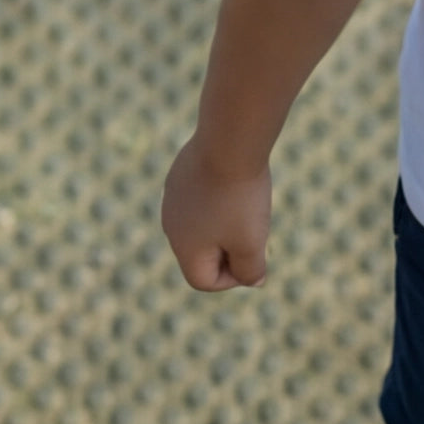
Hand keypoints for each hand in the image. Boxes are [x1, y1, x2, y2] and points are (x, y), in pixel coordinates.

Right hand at [161, 136, 270, 291]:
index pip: (204, 281)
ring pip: (205, 229)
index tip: (253, 255)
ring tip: (245, 207)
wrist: (228, 142)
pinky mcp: (180, 177)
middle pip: (203, 256)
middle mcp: (170, 225)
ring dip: (228, 228)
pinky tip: (235, 187)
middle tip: (253, 228)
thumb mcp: (252, 244)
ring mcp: (172, 198)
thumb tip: (252, 281)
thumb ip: (251, 271)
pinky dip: (222, 204)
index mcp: (182, 247)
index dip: (233, 278)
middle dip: (232, 251)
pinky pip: (203, 203)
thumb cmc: (241, 200)